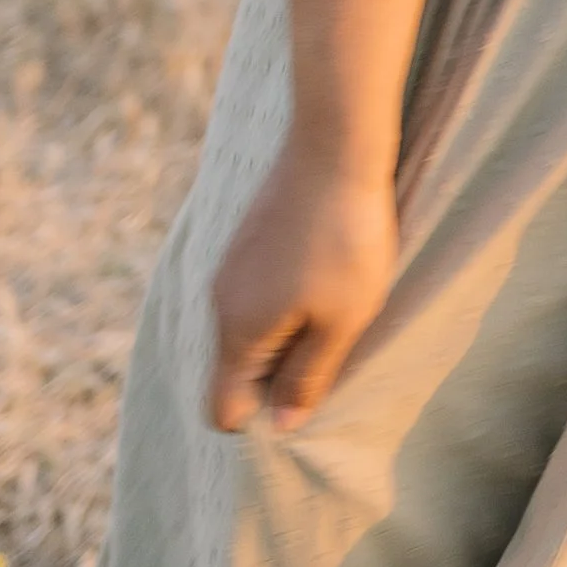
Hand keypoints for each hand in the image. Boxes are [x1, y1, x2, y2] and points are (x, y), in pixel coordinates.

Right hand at [207, 138, 400, 433]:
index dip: (259, 419)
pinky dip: (285, 293)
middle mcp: (221, 300)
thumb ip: (308, 377)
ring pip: (249, 325)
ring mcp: (231, 263)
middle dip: (277, 372)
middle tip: (330, 348)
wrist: (335, 141)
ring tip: (334, 302)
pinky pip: (257, 288)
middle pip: (235, 368)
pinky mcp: (247, 234)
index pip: (221, 409)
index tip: (305, 395)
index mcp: (238, 332)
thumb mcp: (342, 320)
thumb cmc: (345, 239)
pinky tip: (324, 267)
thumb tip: (282, 425)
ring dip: (287, 328)